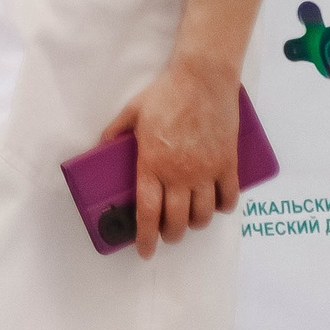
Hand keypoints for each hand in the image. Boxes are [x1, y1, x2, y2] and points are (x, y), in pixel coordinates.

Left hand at [101, 56, 240, 258]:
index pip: (148, 213)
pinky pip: (228, 198)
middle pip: (176, 222)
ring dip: (194, 223)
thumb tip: (100, 148)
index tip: (144, 252)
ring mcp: (206, 171)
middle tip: (166, 233)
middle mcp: (180, 174)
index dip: (145, 238)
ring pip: (203, 215)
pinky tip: (215, 203)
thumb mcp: (133, 111)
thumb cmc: (167, 93)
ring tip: (189, 218)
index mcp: (153, 164)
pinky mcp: (227, 164)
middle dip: (169, 235)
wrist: (203, 77)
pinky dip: (222, 207)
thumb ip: (115, 133)